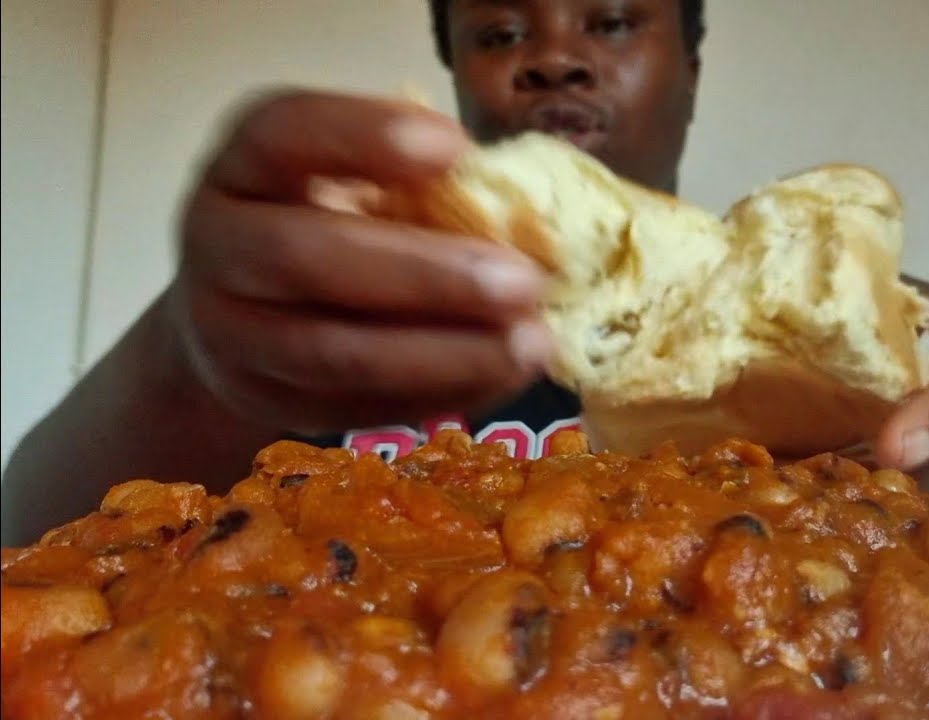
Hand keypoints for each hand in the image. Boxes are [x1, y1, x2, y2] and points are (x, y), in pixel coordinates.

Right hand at [166, 89, 553, 435]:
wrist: (245, 310)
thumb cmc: (330, 218)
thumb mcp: (355, 177)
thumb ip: (416, 182)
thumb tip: (524, 215)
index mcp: (245, 163)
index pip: (283, 133)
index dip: (364, 136)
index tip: (456, 148)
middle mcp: (220, 244)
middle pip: (303, 257)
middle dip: (424, 275)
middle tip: (524, 282)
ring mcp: (232, 334)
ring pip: (333, 352)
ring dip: (445, 353)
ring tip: (531, 342)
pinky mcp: (270, 401)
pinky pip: (358, 404)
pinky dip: (442, 391)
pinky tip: (506, 373)